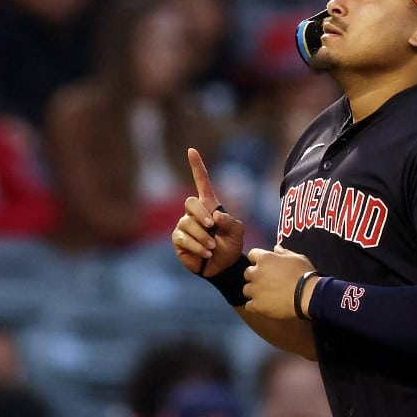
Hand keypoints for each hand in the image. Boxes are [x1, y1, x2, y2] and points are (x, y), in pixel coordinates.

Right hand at [172, 148, 243, 276]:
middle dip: (201, 215)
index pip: (201, 182)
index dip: (197, 166)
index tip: (192, 150)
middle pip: (190, 202)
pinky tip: (206, 253)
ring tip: (213, 248)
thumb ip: (230, 221)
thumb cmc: (231, 246)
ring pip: (187, 223)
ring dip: (203, 237)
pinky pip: (183, 238)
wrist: (224, 267)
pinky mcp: (178, 240)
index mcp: (209, 205)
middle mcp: (194, 213)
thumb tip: (214, 216)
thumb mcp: (237, 232)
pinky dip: (197, 246)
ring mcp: (184, 225)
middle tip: (212, 227)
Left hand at [243, 245, 319, 318]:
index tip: (265, 264)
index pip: (252, 254)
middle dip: (255, 276)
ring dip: (253, 291)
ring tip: (264, 295)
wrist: (308, 295)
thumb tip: (276, 248)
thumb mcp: (297, 258)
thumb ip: (284, 252)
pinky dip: (255, 306)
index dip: (258, 259)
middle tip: (266, 280)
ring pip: (246, 289)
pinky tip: (264, 306)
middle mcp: (256, 273)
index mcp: (265, 259)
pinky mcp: (257, 305)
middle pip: (247, 273)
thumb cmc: (304, 273)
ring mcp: (255, 290)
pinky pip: (249, 306)